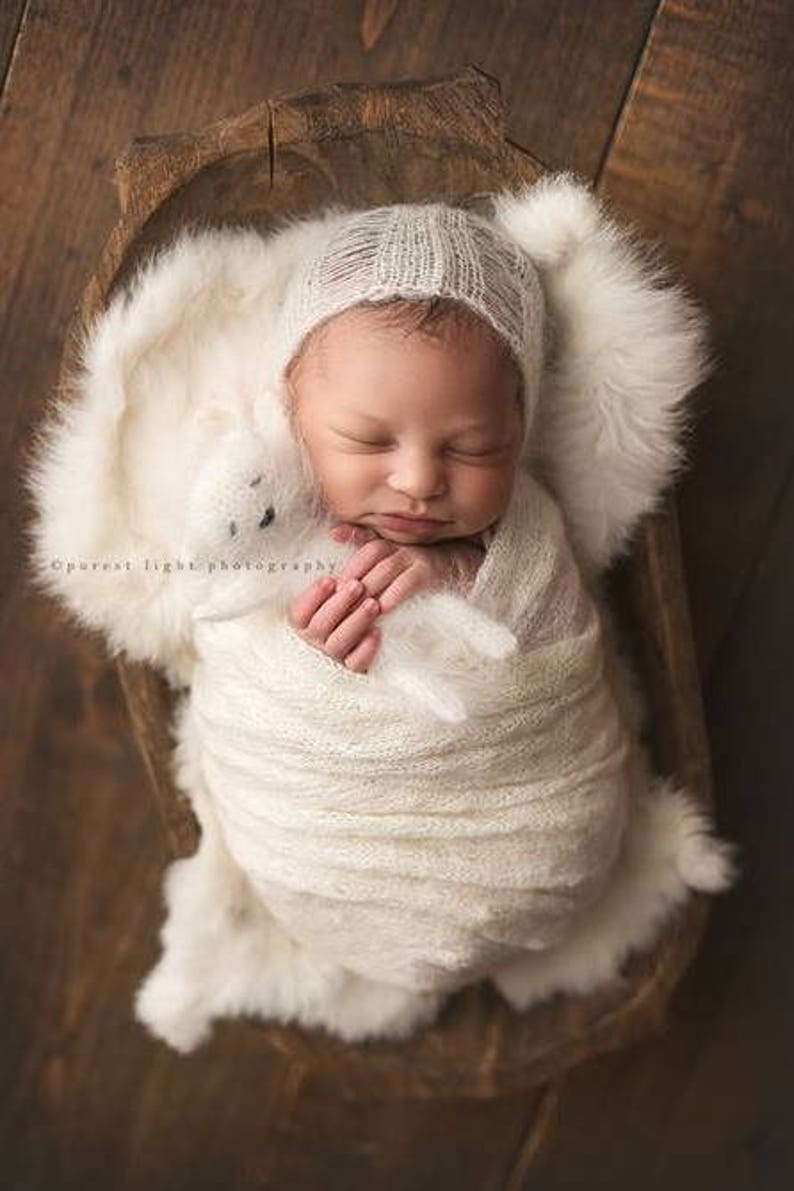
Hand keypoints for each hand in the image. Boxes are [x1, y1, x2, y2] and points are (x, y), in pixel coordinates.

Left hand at [328, 523, 484, 612]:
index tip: (331, 585)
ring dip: (369, 586)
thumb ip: (365, 543)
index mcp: (391, 542)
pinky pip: (409, 581)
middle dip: (353, 577)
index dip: (348, 565)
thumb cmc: (423, 565)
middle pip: (371, 556)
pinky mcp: (431, 573)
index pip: (364, 547)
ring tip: (355, 606)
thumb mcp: (395, 555)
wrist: (465, 567)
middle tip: (337, 600)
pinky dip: (394, 594)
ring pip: (386, 568)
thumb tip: (333, 531)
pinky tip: (382, 608)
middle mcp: (402, 545)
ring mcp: (417, 557)